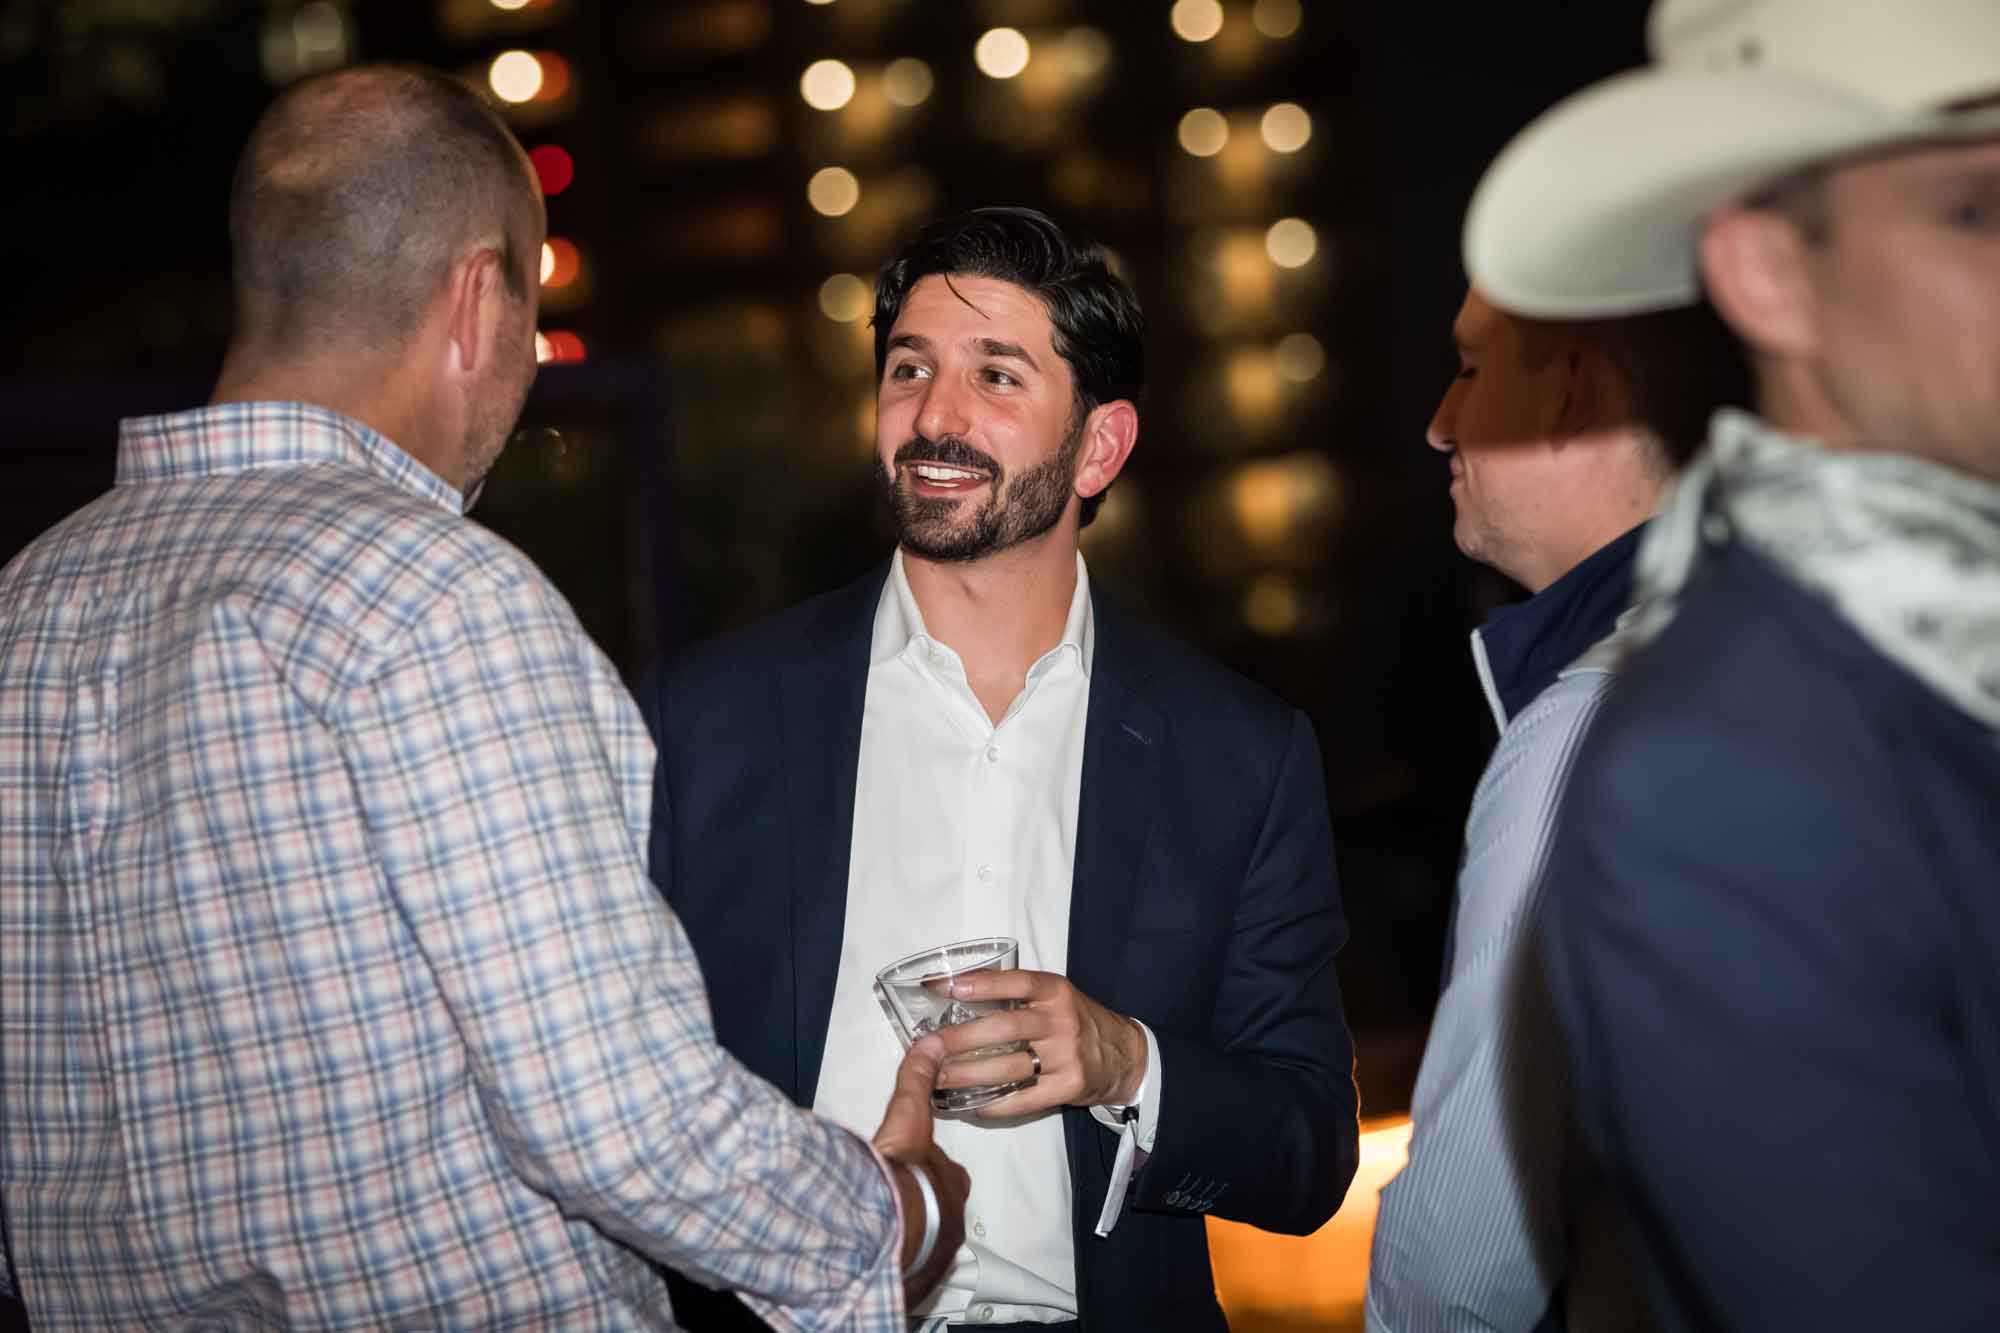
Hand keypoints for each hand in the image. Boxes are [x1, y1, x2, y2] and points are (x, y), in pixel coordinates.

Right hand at [872, 1034, 969, 1307]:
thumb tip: (929, 1044)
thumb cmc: (901, 1172)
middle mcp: (951, 1220)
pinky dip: (896, 1262)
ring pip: (926, 1242)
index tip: (909, 1170)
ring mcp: (937, 1254)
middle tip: (891, 1198)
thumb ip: (916, 1081)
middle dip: (919, 1205)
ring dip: (908, 1235)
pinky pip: (909, 1271)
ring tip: (879, 1227)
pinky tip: (875, 1254)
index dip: (928, 1170)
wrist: (888, 1224)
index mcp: (951, 1182)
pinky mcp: (917, 1280)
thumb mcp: (907, 1117)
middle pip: (938, 1210)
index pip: (945, 1174)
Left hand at [929, 969, 1146, 1118]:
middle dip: (962, 1038)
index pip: (1014, 982)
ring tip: (938, 1078)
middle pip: (1005, 1028)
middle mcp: (1061, 1021)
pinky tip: (971, 1106)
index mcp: (1055, 991)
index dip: (978, 983)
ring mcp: (1066, 1057)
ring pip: (1009, 1066)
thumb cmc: (1076, 1021)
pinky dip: (995, 1104)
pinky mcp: (1069, 1087)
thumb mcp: (1054, 997)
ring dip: (969, 1074)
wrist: (1123, 1056)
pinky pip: (1025, 1099)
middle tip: (929, 1046)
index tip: (941, 986)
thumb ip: (1016, 995)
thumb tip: (956, 993)